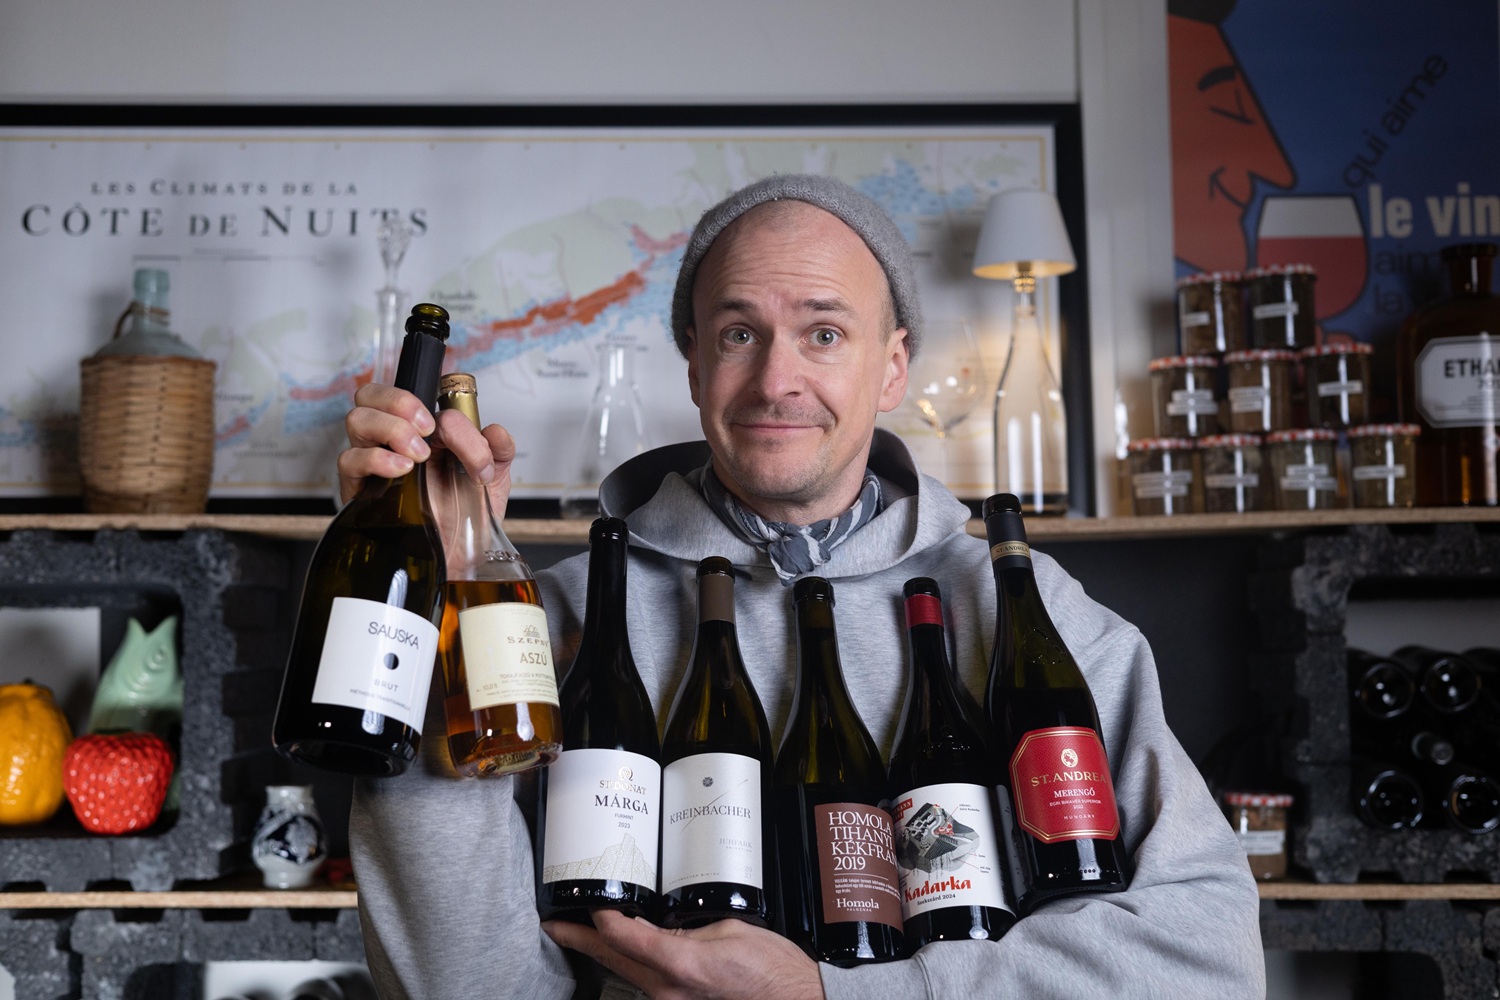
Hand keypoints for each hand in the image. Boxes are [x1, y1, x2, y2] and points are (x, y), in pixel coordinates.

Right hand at [337, 383, 516, 518]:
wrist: (458, 558)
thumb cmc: (467, 517)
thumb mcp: (493, 480)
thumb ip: (499, 451)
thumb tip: (495, 432)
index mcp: (423, 432)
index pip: (413, 396)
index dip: (436, 410)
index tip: (456, 436)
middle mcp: (393, 442)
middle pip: (370, 395)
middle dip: (399, 402)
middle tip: (426, 430)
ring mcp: (374, 464)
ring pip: (356, 420)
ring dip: (390, 430)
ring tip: (417, 457)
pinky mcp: (360, 492)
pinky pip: (349, 461)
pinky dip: (375, 459)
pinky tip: (401, 472)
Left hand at [543, 910, 823, 999]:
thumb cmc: (774, 972)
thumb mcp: (730, 931)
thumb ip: (688, 927)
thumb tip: (663, 922)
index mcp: (681, 965)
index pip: (623, 936)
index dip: (602, 914)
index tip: (593, 897)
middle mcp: (669, 991)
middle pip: (613, 960)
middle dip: (581, 940)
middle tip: (555, 925)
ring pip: (626, 974)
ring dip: (604, 953)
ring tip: (584, 934)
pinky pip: (646, 984)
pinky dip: (631, 966)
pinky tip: (627, 952)